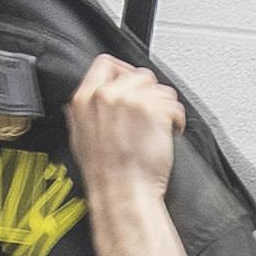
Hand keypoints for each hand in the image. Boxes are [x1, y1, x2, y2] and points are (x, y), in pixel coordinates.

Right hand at [66, 51, 188, 223]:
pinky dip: (177, 118)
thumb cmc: (105, 174)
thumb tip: (90, 100)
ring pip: (159, 88)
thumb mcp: (79, 138)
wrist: (121, 192)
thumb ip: (83, 113)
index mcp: (85, 99)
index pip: (105, 63)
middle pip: (137, 74)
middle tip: (150, 114)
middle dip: (148, 93)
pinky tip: (169, 131)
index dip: (123, 71)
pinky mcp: (153, 110)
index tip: (133, 86)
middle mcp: (107, 95)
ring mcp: (131, 100)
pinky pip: (173, 103)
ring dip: (164, 106)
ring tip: (160, 127)